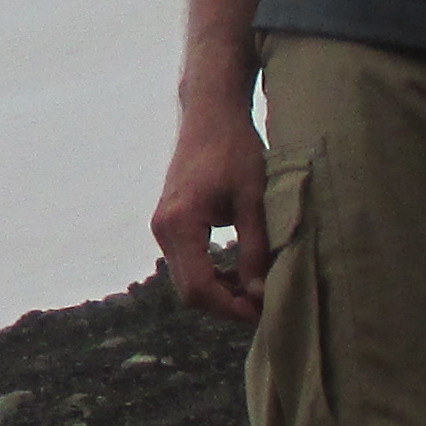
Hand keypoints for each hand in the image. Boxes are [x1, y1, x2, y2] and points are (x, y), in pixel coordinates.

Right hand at [151, 102, 272, 323]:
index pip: (199, 287)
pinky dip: (210, 276)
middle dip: (225, 306)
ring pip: (186, 280)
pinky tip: (237, 274)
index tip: (262, 312)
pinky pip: (186, 263)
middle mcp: (163, 228)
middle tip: (263, 307)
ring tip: (255, 292)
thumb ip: (254, 248)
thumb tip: (258, 294)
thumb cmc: (235, 148)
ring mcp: (162, 226)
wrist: (210, 113)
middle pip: (189, 291)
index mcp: (181, 223)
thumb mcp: (252, 200)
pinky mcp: (169, 223)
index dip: (230, 308)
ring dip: (219, 293)